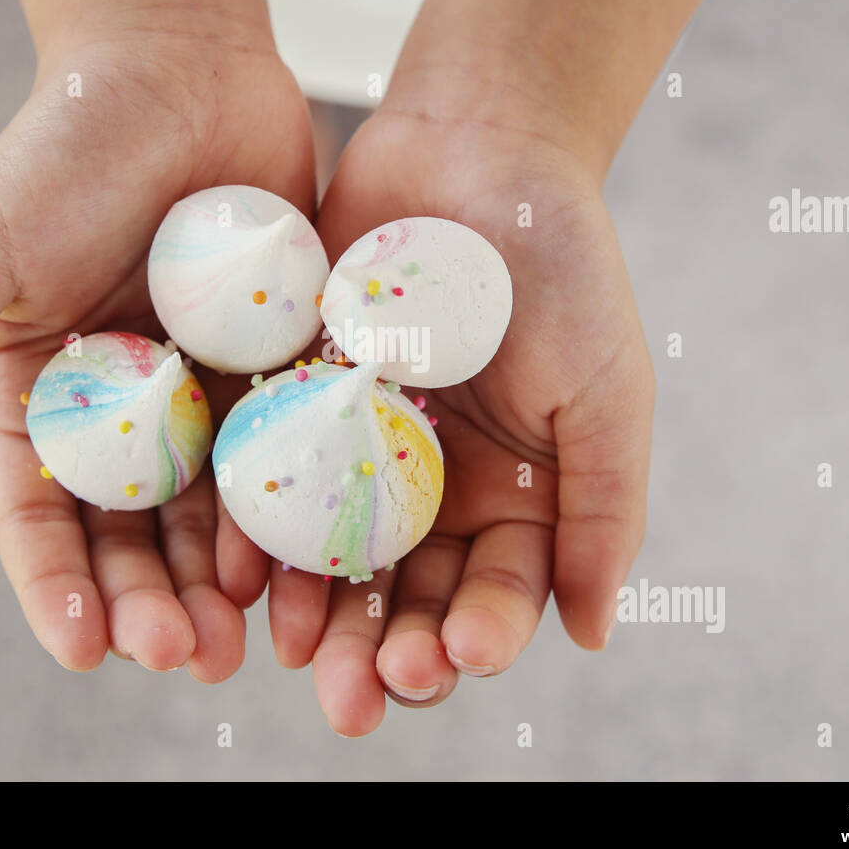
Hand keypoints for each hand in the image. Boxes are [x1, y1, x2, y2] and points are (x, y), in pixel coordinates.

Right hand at [0, 22, 314, 676]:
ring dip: (225, 577)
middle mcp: (126, 407)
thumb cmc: (63, 150)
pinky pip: (289, 448)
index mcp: (45, 396)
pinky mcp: (278, 361)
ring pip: (217, 508)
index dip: (57, 589)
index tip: (83, 653)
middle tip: (187, 656)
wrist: (180, 65)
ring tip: (247, 634)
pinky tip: (307, 555)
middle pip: (137, 530)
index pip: (43, 515)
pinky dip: (292, 504)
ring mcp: (207, 389)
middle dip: (153, 601)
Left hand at [257, 92, 655, 734]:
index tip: (456, 659)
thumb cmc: (566, 268)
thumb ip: (605, 514)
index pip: (499, 594)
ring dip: (315, 614)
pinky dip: (259, 530)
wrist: (479, 148)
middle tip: (356, 699)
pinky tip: (239, 572)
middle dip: (385, 654)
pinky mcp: (299, 405)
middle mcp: (436, 490)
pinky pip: (275, 481)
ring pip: (333, 557)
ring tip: (291, 657)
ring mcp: (363, 451)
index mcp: (518, 498)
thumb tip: (592, 637)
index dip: (480, 636)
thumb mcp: (608, 393)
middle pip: (408, 597)